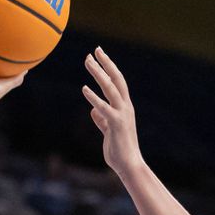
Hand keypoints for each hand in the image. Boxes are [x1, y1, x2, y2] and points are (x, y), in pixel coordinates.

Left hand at [82, 47, 143, 173]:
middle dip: (106, 64)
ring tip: (87, 62)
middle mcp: (126, 107)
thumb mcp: (108, 132)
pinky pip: (104, 108)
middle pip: (116, 80)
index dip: (109, 67)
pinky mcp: (116, 124)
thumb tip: (93, 111)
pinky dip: (94, 98)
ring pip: (111, 89)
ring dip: (99, 74)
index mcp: (124, 108)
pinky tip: (84, 89)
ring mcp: (122, 115)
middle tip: (95, 50)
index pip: (118, 82)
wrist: (129, 165)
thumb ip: (102, 120)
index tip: (99, 55)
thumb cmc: (119, 150)